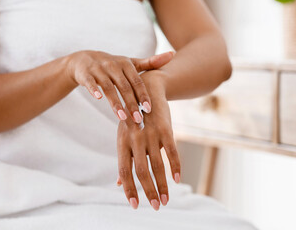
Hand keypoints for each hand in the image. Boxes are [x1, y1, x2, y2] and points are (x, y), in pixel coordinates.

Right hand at [65, 50, 173, 122]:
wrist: (84, 59)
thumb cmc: (113, 65)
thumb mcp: (131, 63)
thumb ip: (151, 62)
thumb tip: (173, 54)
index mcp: (126, 64)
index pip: (137, 82)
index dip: (143, 95)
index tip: (149, 109)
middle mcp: (113, 65)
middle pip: (124, 87)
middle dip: (132, 104)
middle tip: (138, 120)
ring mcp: (99, 69)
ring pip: (108, 87)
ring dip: (115, 103)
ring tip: (122, 118)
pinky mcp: (85, 74)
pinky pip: (90, 83)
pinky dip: (94, 90)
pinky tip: (98, 99)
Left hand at [116, 71, 180, 210]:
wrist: (148, 88)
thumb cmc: (134, 117)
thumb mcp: (124, 136)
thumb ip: (125, 160)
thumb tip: (118, 184)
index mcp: (123, 142)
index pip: (124, 171)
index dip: (129, 189)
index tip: (134, 205)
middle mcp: (135, 139)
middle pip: (142, 171)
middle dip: (149, 192)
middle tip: (155, 207)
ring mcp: (151, 133)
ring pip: (157, 165)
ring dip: (163, 185)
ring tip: (166, 200)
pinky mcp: (166, 128)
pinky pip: (172, 151)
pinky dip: (175, 166)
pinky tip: (178, 179)